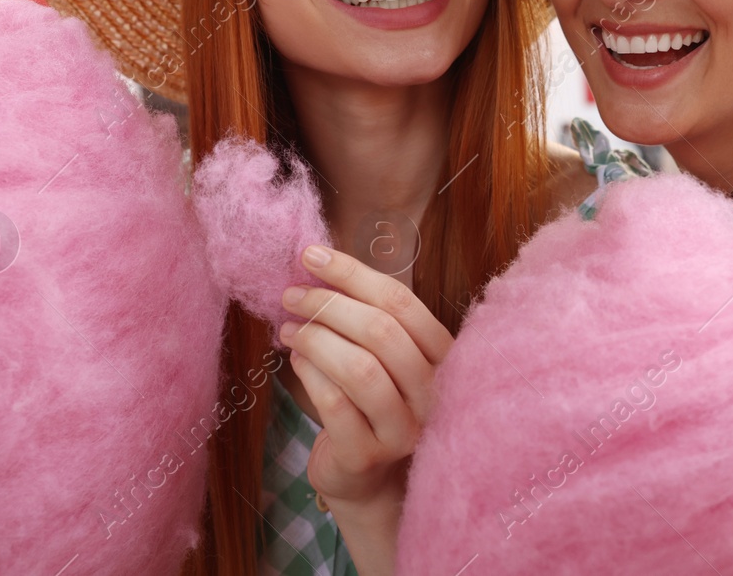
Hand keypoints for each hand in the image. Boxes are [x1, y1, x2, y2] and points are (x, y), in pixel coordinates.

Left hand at [277, 244, 452, 508]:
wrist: (368, 477)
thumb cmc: (371, 401)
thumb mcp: (382, 354)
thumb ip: (366, 315)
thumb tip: (318, 263)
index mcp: (444, 356)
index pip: (401, 303)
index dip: (353, 274)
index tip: (311, 256)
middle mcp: (434, 393)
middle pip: (381, 332)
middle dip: (328, 305)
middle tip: (291, 295)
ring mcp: (405, 429)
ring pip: (359, 369)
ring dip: (316, 339)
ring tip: (288, 328)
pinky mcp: (369, 455)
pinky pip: (335, 405)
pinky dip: (309, 374)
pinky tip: (295, 360)